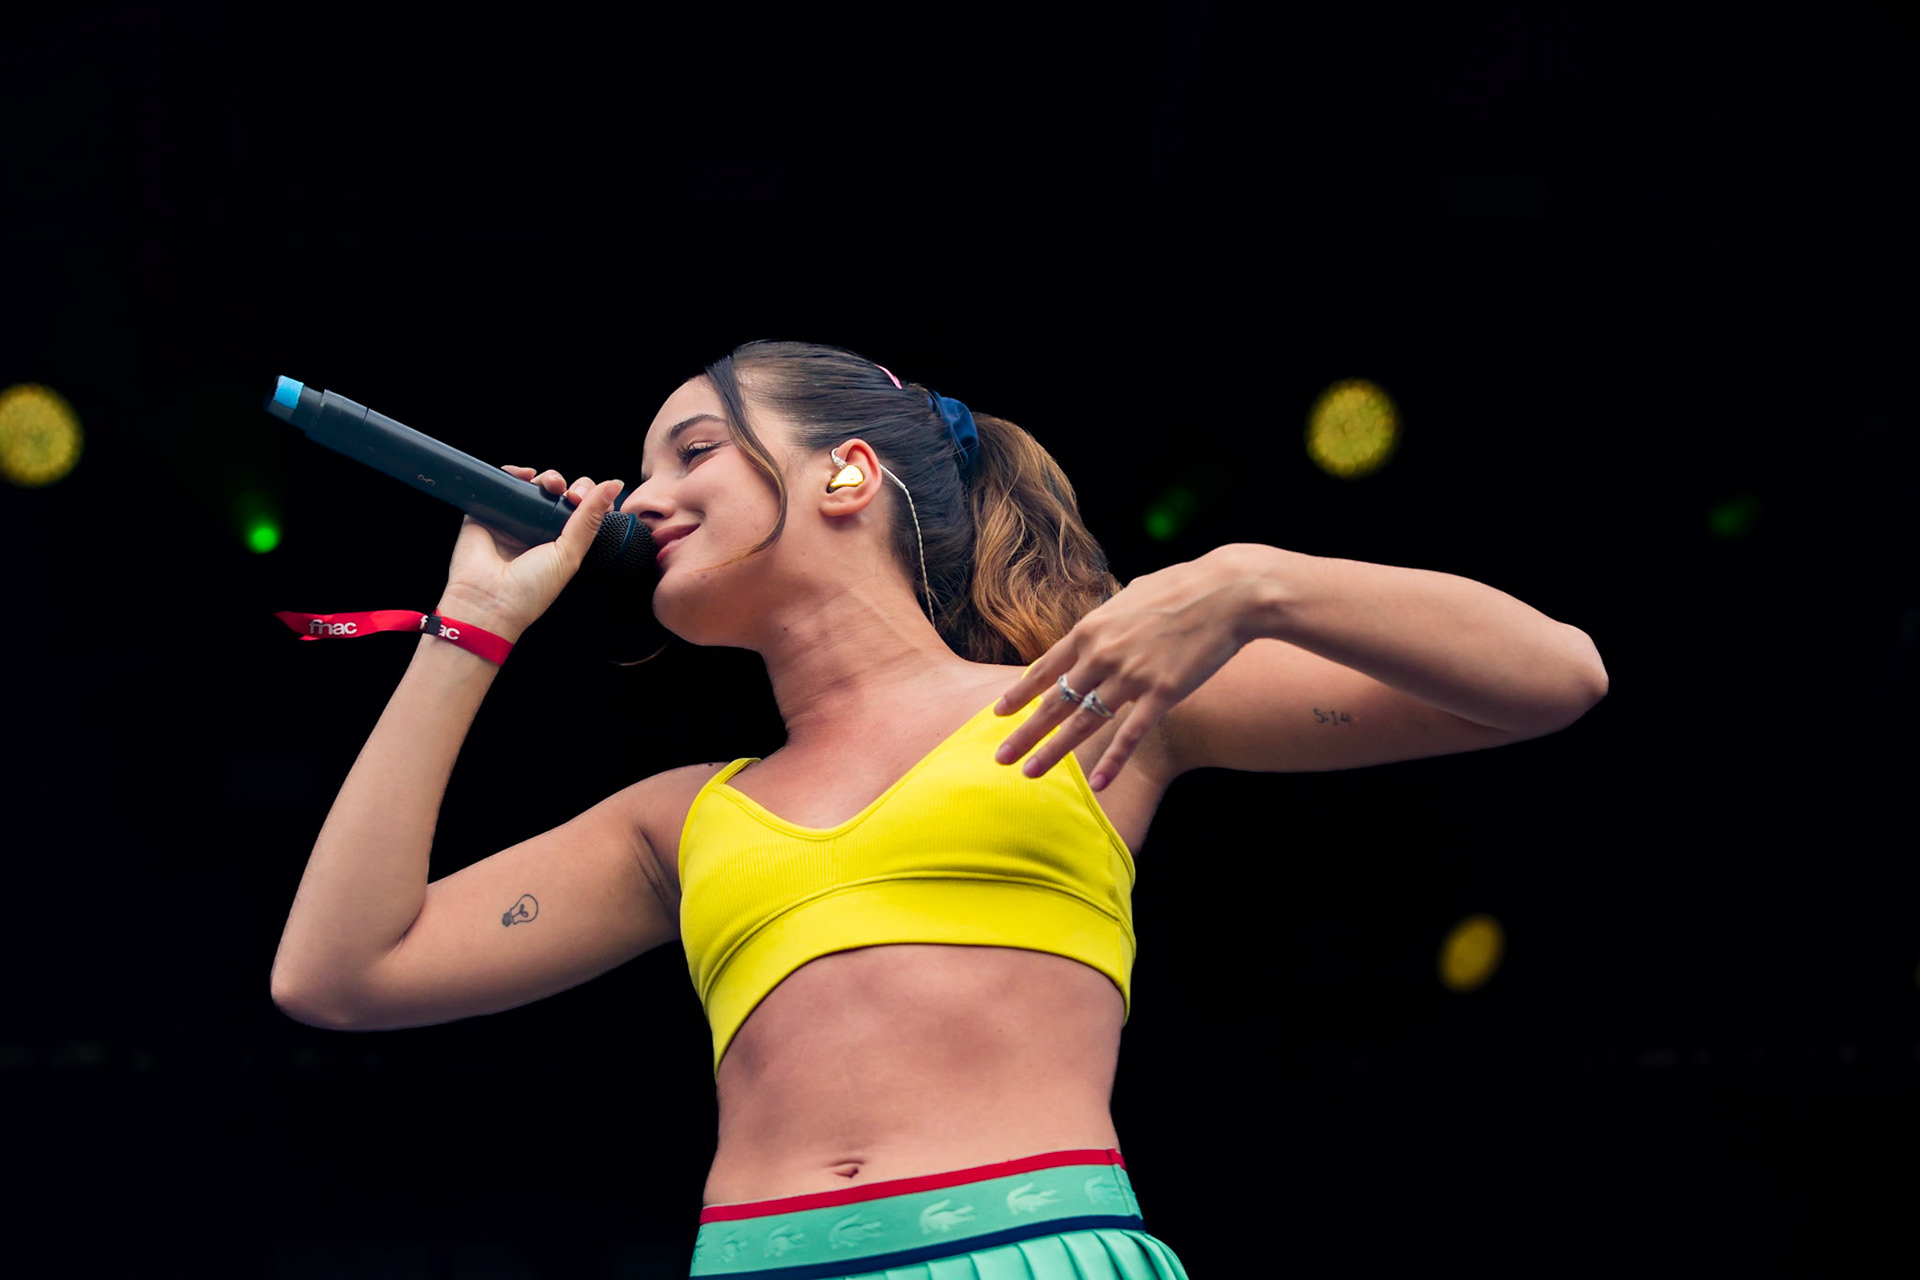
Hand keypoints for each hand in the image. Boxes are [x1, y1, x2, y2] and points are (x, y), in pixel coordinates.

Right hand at [440, 465, 623, 636]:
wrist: (488, 600)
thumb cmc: (530, 589)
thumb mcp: (569, 554)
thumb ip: (589, 519)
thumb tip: (614, 485)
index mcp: (560, 542)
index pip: (580, 510)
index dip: (588, 498)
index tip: (587, 500)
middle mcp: (537, 529)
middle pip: (558, 494)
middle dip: (568, 486)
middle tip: (569, 494)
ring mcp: (512, 519)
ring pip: (533, 486)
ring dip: (546, 478)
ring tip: (549, 485)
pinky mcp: (486, 511)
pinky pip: (502, 483)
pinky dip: (514, 472)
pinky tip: (524, 475)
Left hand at [991, 547, 1255, 789]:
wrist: (1228, 592)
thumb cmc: (1182, 587)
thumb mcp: (1130, 596)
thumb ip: (1108, 618)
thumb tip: (1097, 626)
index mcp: (1090, 629)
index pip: (1044, 668)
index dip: (1019, 694)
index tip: (998, 714)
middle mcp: (1102, 654)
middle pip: (1054, 702)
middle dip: (1024, 733)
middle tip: (1000, 757)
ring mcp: (1131, 676)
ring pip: (1082, 723)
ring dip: (1054, 752)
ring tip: (1030, 773)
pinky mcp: (1162, 694)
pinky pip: (1130, 735)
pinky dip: (1112, 761)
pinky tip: (1096, 784)